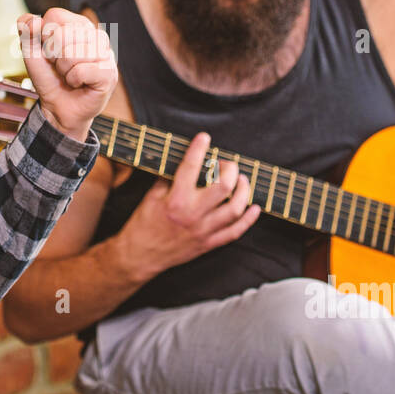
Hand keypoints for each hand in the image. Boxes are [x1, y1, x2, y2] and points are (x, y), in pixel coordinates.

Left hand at [17, 8, 116, 141]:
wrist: (58, 108)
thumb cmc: (49, 77)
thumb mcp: (31, 51)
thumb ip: (26, 30)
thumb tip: (33, 21)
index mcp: (79, 24)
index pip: (54, 16)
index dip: (44, 36)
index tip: (50, 52)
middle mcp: (96, 35)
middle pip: (62, 34)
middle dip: (53, 56)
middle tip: (60, 67)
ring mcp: (105, 53)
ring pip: (71, 54)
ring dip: (63, 70)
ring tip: (69, 75)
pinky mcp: (109, 73)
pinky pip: (80, 71)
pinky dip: (73, 80)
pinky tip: (79, 83)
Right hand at [116, 132, 260, 280]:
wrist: (140, 256)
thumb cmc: (143, 225)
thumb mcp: (151, 197)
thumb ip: (168, 179)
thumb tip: (184, 163)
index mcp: (175, 200)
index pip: (191, 167)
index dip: (199, 149)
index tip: (204, 138)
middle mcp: (192, 214)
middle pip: (223, 187)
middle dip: (230, 170)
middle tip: (226, 164)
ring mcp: (203, 230)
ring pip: (234, 209)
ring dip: (243, 191)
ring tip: (241, 181)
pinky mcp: (208, 243)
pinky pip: (235, 232)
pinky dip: (248, 220)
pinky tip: (254, 208)